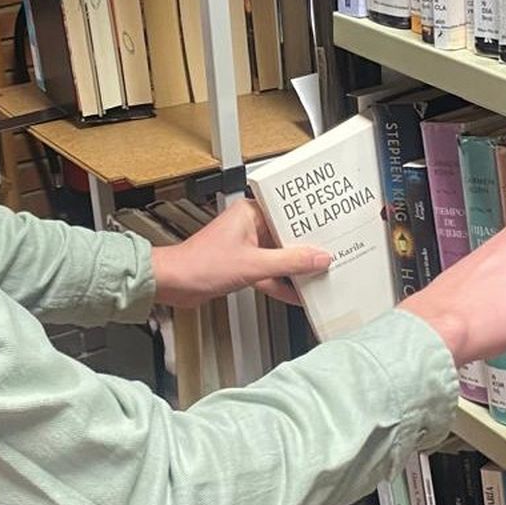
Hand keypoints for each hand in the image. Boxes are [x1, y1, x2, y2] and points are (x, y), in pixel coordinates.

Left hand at [149, 201, 331, 307]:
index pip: (288, 212)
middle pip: (286, 235)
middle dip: (306, 248)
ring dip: (295, 268)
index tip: (330, 228)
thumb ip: (289, 262)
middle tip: (331, 252)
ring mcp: (246, 245)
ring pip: (279, 255)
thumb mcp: (254, 264)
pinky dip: (281, 282)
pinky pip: (269, 271)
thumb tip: (318, 257)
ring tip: (319, 273)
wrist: (174, 284)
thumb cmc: (199, 264)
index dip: (310, 221)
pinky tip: (297, 293)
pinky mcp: (242, 264)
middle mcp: (248, 225)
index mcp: (249, 212)